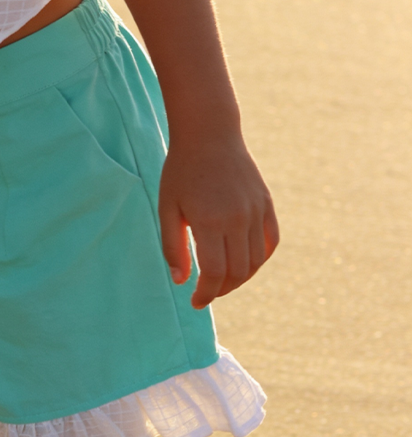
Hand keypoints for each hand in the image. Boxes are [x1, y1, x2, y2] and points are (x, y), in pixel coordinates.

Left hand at [158, 134, 278, 308]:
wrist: (209, 135)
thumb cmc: (181, 171)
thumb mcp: (167, 208)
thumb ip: (172, 246)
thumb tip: (181, 281)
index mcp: (209, 221)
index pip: (215, 273)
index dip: (206, 294)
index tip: (196, 301)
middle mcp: (238, 218)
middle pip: (237, 272)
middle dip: (221, 289)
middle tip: (206, 293)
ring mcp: (256, 211)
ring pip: (256, 261)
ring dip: (240, 278)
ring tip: (221, 281)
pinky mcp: (266, 204)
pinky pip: (270, 242)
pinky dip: (260, 259)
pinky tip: (244, 264)